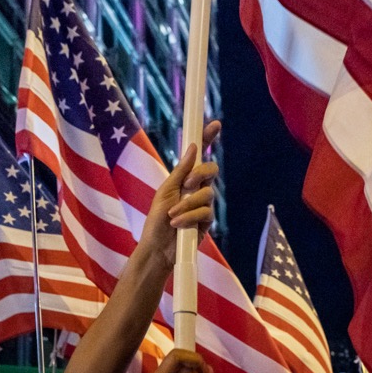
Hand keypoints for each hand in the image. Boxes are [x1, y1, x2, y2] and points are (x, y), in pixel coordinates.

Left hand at [139, 121, 221, 271]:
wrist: (157, 248)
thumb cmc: (157, 221)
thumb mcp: (165, 192)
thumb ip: (180, 171)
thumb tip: (193, 147)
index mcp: (185, 179)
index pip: (199, 156)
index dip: (207, 139)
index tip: (215, 124)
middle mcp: (197, 189)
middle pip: (211, 170)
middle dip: (201, 173)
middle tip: (188, 183)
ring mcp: (204, 205)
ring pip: (208, 193)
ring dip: (188, 204)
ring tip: (173, 216)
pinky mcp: (207, 222)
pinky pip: (205, 212)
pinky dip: (189, 217)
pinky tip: (178, 224)